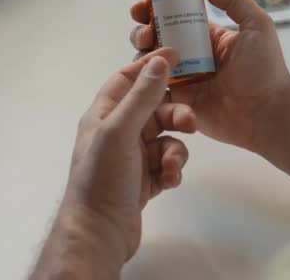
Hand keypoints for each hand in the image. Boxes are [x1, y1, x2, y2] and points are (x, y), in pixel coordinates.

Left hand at [59, 48, 195, 260]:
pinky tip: (168, 181)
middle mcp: (118, 131)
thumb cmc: (102, 177)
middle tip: (191, 124)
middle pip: (155, 109)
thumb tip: (160, 60)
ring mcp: (132, 156)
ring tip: (171, 166)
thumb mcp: (119, 131)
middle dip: (175, 115)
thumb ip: (142, 96)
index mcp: (104, 114)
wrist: (99, 233)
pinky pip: (167, 163)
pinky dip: (172, 170)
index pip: (127, 78)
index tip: (177, 56)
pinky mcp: (145, 179)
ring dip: (175, 150)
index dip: (151, 66)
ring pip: (166, 138)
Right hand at [130, 0, 289, 150]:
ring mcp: (183, 79)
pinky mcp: (178, 103)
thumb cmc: (266, 69)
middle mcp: (192, 55)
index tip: (144, 4)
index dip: (156, 7)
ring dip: (141, 51)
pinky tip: (144, 72)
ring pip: (150, 62)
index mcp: (208, 36)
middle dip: (143, 28)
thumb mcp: (256, 24)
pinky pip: (153, 89)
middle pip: (157, 37)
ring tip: (148, 48)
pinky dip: (143, 79)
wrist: (267, 113)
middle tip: (146, 30)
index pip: (176, 16)